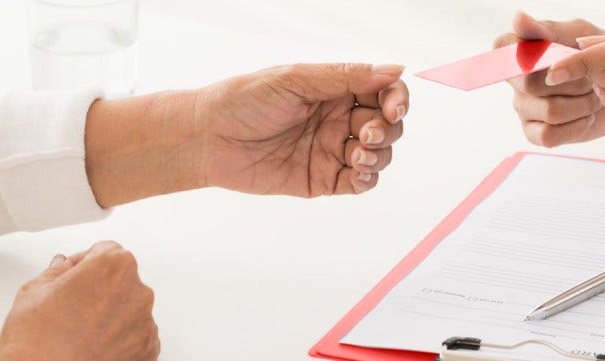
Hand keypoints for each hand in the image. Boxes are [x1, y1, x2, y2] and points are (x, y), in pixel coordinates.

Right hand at [0, 241, 158, 360]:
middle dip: (99, 288)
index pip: (105, 251)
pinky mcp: (148, 349)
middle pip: (121, 280)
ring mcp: (146, 323)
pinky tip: (94, 344)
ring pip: (129, 308)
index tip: (73, 275)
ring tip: (81, 330)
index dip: (84, 263)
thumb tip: (63, 266)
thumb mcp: (34, 289)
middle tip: (72, 306)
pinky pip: (136, 335)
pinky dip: (120, 338)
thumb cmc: (36, 338)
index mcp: (114, 266)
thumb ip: (57, 271)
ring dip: (111, 314)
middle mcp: (138, 291)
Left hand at [84, 63, 408, 206]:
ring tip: (357, 153)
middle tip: (364, 133)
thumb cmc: (244, 100)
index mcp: (335, 90)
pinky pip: (358, 183)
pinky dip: (367, 179)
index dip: (397, 99)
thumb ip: (347, 76)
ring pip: (378, 156)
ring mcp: (332, 150)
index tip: (394, 108)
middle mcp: (338, 119)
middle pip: (387, 126)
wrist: (207, 138)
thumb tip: (395, 69)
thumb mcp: (296, 79)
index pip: (383, 91)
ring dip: (379, 156)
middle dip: (386, 130)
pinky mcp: (322, 180)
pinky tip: (357, 172)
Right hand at [493, 12, 604, 146]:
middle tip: (591, 78)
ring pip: (549, 111)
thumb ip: (546, 29)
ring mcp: (523, 108)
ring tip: (594, 98)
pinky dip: (575, 127)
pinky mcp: (534, 133)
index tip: (554, 55)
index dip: (525, 53)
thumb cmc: (596, 56)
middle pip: (533, 84)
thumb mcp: (577, 34)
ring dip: (582, 105)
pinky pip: (549, 135)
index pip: (503, 48)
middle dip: (574, 82)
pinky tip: (587, 118)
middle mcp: (516, 81)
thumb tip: (518, 18)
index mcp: (520, 51)